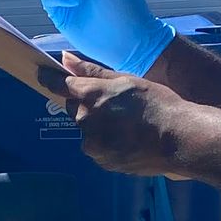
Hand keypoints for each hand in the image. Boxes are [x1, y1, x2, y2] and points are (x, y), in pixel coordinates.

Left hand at [61, 53, 188, 174]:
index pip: (59, 84)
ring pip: (87, 130)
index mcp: (90, 95)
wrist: (178, 140)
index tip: (43, 75)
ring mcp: (92, 143)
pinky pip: (97, 147)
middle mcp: (84, 120)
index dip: (49, 79)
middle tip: (114, 105)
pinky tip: (128, 139)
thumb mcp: (126, 80)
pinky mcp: (101, 161)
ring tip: (127, 125)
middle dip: (87, 105)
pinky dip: (107, 142)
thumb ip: (92, 71)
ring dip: (98, 125)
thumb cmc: (157, 103)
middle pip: (75, 108)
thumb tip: (65, 59)